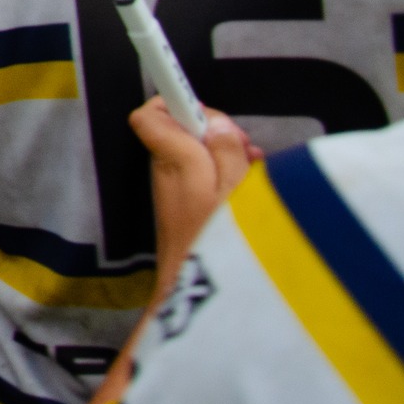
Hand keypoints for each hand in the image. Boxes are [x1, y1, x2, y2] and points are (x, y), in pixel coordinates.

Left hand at [128, 96, 254, 290]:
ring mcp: (174, 192)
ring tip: (254, 170)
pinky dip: (224, 177)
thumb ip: (229, 153)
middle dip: (215, 132)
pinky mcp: (185, 210)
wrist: (200, 300)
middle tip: (246, 148)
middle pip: (180, 131)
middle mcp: (166, 172)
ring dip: (225, 156)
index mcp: (174, 160)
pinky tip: (249, 189)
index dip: (174, 103)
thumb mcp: (238, 192)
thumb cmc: (220, 244)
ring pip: (195, 155)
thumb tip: (218, 125)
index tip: (207, 112)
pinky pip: (201, 179)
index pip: (149, 116)